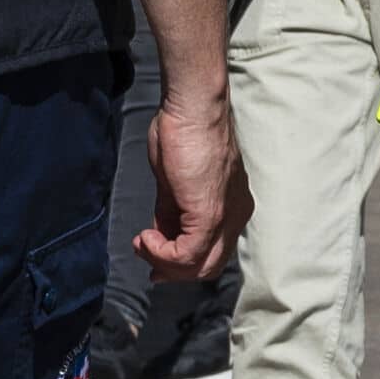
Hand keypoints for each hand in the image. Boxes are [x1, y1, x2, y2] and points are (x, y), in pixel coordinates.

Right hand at [135, 88, 247, 278]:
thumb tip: (160, 235)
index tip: (154, 257)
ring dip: (163, 261)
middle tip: (146, 255)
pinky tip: (146, 237)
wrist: (192, 109)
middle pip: (208, 265)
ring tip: (143, 242)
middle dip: (172, 269)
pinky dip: (161, 252)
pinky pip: (187, 254)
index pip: (212, 251)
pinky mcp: (210, 214)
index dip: (181, 262)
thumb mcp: (175, 184)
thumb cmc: (183, 135)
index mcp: (232, 207)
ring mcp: (226, 217)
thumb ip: (171, 213)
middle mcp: (236, 216)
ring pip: (200, 266)